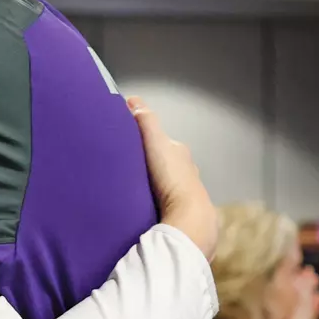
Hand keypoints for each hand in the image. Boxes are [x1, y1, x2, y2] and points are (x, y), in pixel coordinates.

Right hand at [126, 97, 216, 259]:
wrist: (188, 217)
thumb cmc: (172, 178)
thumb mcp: (156, 144)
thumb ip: (146, 122)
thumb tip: (133, 101)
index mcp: (181, 154)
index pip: (163, 143)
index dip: (148, 142)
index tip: (131, 145)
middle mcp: (188, 171)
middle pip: (166, 164)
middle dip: (151, 165)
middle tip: (130, 168)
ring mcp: (188, 193)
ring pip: (167, 184)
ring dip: (155, 185)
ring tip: (135, 189)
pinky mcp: (184, 212)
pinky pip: (168, 202)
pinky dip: (158, 201)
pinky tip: (147, 206)